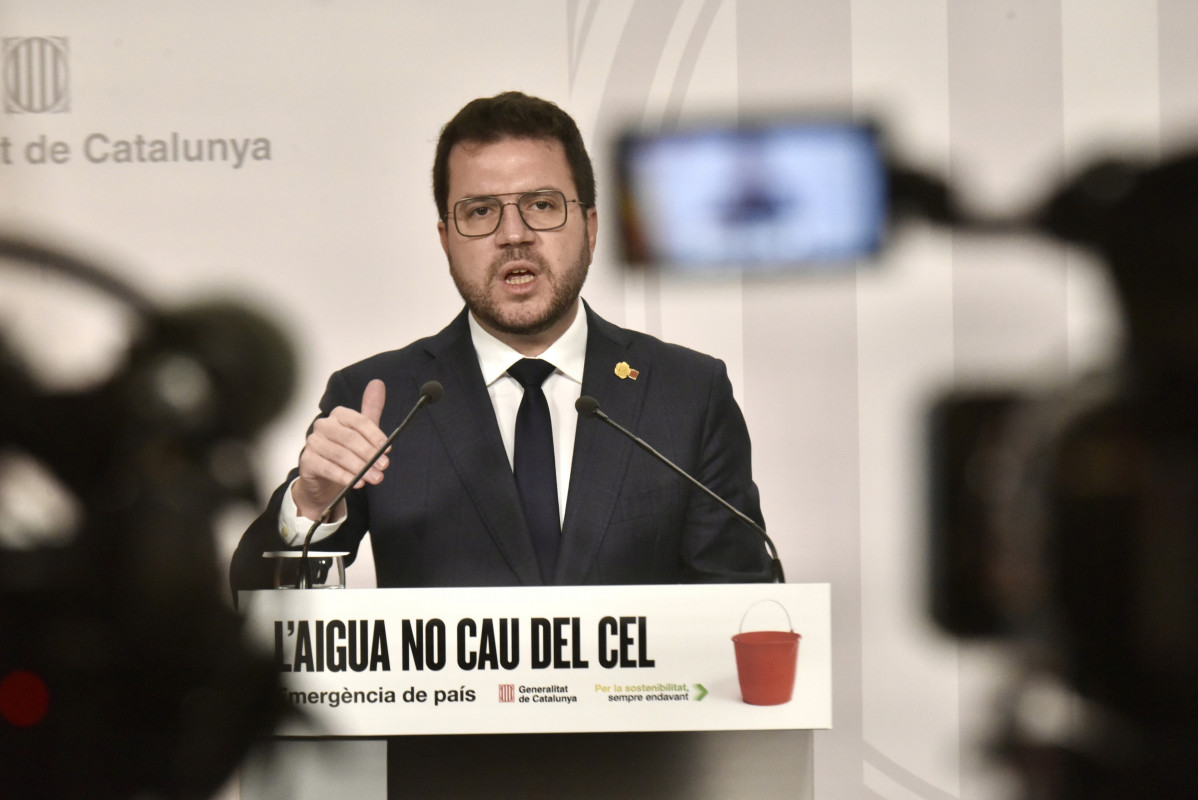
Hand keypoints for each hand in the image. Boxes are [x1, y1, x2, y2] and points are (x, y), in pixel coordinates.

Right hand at [292, 379, 387, 519]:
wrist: (324, 478)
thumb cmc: (346, 452)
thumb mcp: (362, 432)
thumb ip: (371, 410)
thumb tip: (378, 383)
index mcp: (338, 415)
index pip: (359, 421)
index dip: (375, 436)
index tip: (388, 450)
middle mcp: (323, 425)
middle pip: (350, 438)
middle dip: (370, 454)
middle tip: (384, 467)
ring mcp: (313, 442)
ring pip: (340, 454)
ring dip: (360, 468)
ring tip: (375, 478)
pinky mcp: (306, 461)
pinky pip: (327, 468)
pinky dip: (344, 476)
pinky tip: (357, 483)